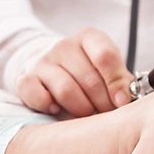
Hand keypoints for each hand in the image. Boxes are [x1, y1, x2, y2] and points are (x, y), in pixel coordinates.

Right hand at [15, 28, 133, 116]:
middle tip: (107, 114)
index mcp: (90, 38)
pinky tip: (58, 110)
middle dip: (102, 103)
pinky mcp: (27, 78)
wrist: (54, 67)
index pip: (105, 56)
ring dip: (81, 109)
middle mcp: (65, 46)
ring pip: (66, 90)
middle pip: (89, 80)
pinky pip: (34, 93)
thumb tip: (126, 98)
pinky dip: (47, 105)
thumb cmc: (89, 72)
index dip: (116, 83)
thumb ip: (121, 81)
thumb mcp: (109, 70)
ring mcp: (44, 61)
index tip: (122, 101)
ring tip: (88, 115)